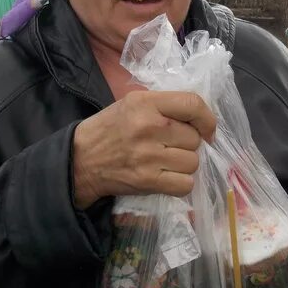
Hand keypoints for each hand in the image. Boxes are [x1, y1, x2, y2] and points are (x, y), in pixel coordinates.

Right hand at [72, 90, 215, 208]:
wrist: (79, 160)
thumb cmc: (108, 129)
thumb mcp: (131, 104)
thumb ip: (164, 106)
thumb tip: (201, 120)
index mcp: (145, 103)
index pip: (193, 105)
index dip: (207, 119)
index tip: (206, 129)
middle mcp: (149, 126)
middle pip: (194, 138)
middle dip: (187, 144)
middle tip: (169, 146)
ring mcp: (149, 155)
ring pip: (192, 162)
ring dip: (184, 165)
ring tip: (165, 162)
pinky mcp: (148, 180)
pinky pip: (185, 184)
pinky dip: (180, 184)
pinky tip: (166, 178)